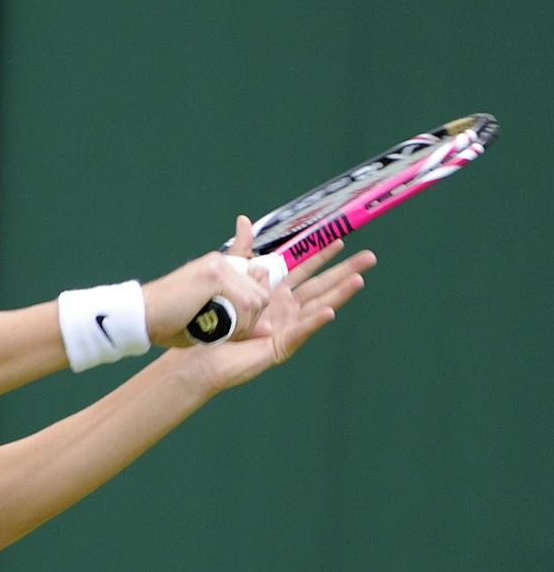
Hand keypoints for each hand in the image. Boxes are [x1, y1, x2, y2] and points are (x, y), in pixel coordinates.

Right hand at [142, 216, 270, 347]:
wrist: (141, 317)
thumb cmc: (168, 322)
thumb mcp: (209, 321)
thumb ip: (240, 321)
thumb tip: (270, 330)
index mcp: (219, 269)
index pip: (256, 291)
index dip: (249, 315)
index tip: (230, 327)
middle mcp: (221, 263)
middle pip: (260, 297)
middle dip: (248, 321)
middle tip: (219, 330)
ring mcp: (219, 266)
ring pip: (256, 302)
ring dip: (241, 324)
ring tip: (212, 328)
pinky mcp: (215, 275)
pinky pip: (245, 304)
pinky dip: (235, 322)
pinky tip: (212, 325)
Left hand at [186, 240, 377, 392]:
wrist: (202, 351)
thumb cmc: (216, 320)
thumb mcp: (230, 277)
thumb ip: (240, 251)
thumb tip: (243, 221)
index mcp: (275, 294)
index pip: (304, 271)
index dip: (321, 256)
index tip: (338, 240)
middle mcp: (285, 310)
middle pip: (320, 287)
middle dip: (344, 272)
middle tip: (369, 258)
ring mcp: (286, 328)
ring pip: (318, 307)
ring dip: (339, 294)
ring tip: (359, 280)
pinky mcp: (281, 345)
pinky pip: (300, 332)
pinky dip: (314, 322)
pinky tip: (330, 312)